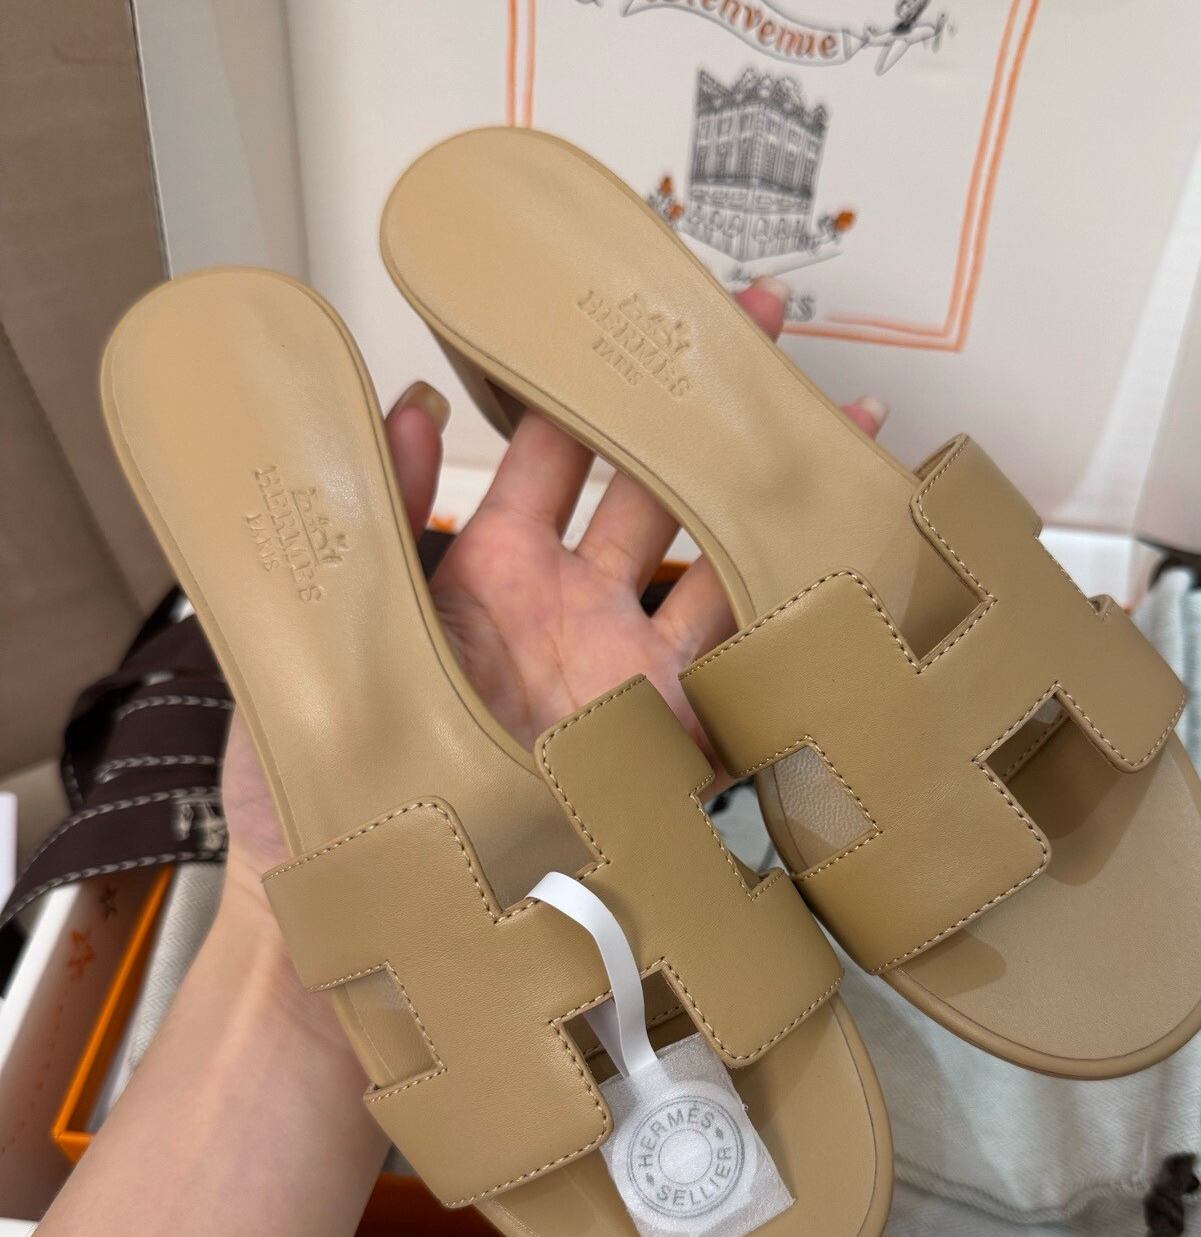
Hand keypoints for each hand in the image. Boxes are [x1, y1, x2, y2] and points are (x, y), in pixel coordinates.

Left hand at [222, 277, 885, 897]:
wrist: (373, 925)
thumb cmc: (323, 792)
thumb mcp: (328, 637)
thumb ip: (372, 521)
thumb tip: (401, 401)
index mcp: (485, 573)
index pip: (547, 450)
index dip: (589, 379)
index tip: (627, 311)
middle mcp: (568, 611)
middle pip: (651, 483)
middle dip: (703, 407)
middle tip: (756, 324)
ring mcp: (626, 672)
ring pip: (715, 557)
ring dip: (768, 491)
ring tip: (827, 422)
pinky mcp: (667, 739)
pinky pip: (740, 664)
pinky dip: (793, 611)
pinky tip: (841, 550)